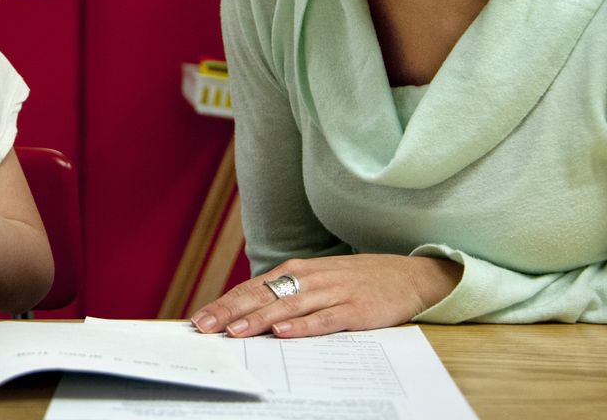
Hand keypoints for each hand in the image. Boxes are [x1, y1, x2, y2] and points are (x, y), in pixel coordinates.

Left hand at [191, 254, 462, 337]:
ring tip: (234, 332)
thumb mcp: (316, 282)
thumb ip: (285, 296)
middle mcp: (308, 279)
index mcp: (295, 272)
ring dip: (259, 319)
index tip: (198, 319)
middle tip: (204, 328)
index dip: (223, 304)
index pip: (251, 288)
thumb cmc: (354, 282)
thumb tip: (246, 316)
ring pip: (288, 307)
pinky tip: (284, 333)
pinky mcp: (355, 308)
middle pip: (262, 296)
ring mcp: (332, 292)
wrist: (408, 275)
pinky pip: (325, 319)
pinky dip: (304, 326)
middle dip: (230, 312)